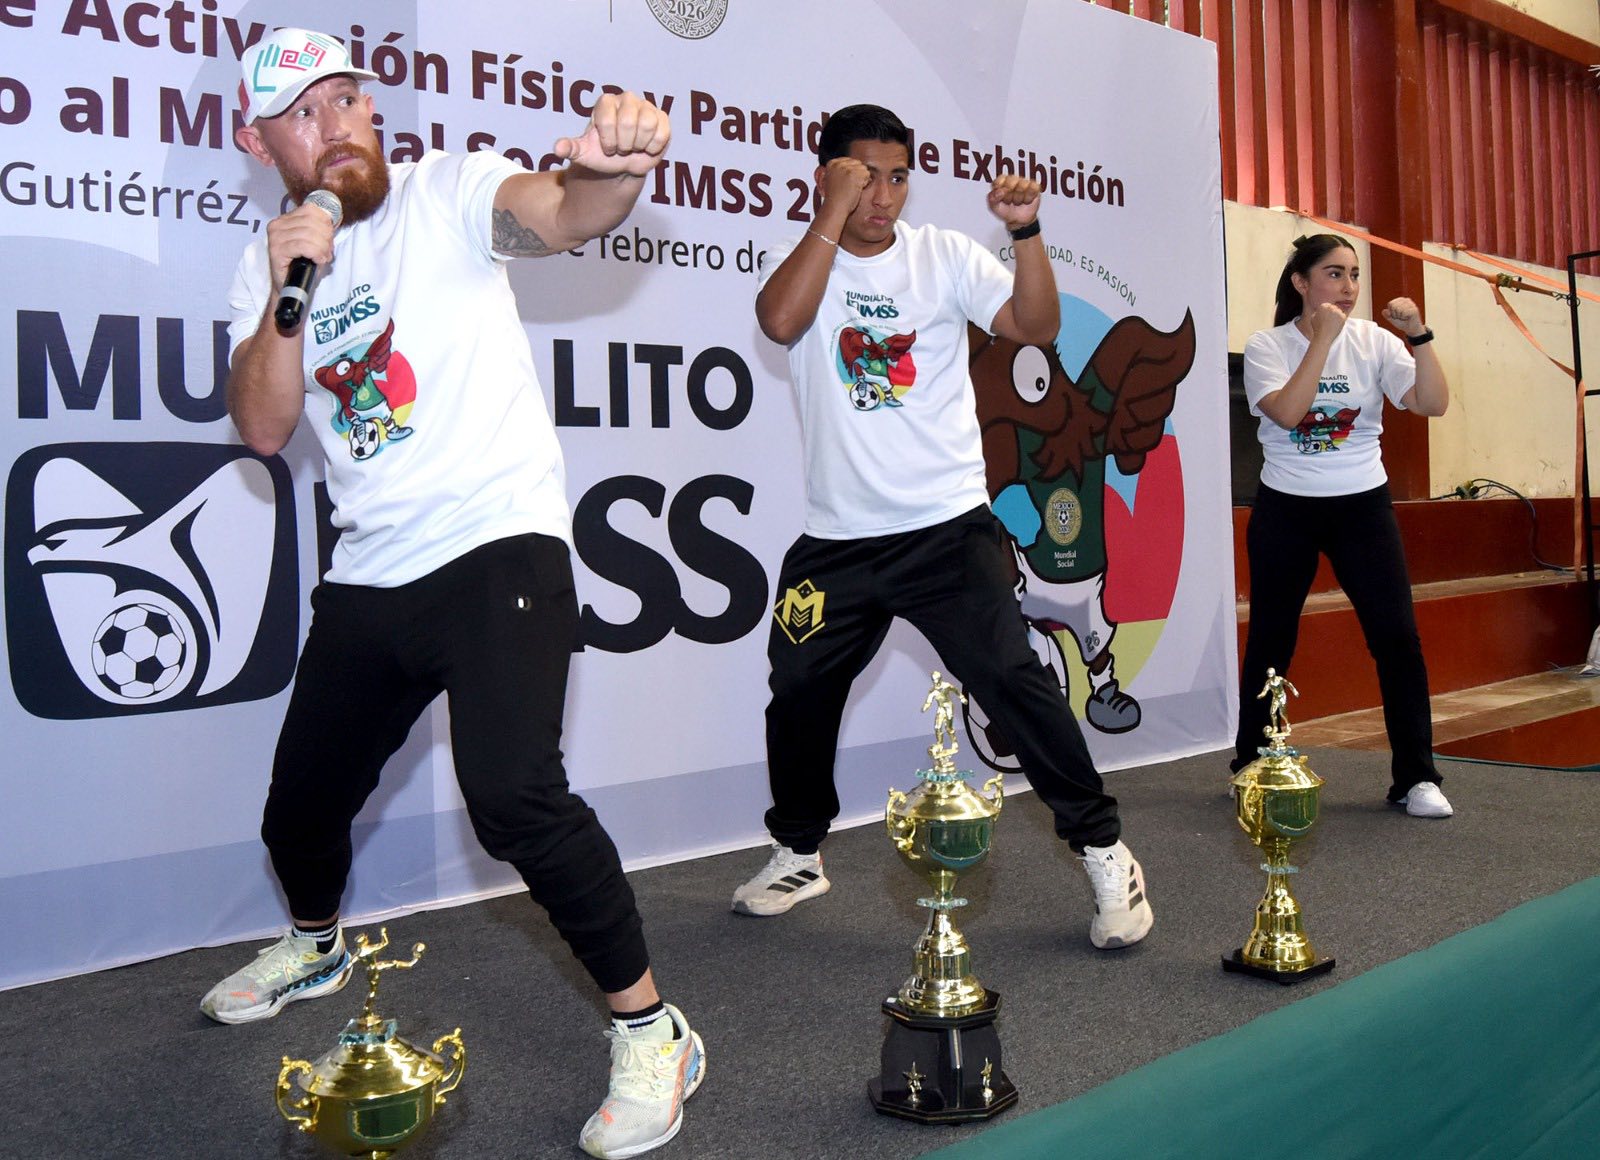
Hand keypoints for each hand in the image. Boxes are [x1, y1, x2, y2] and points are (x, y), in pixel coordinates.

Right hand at [264, 201, 335, 293]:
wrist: (288, 285)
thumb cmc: (302, 264)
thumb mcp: (313, 242)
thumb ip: (319, 229)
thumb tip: (331, 222)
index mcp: (286, 219)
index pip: (312, 210)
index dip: (326, 224)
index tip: (328, 239)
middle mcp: (278, 224)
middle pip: (313, 222)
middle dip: (326, 238)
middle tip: (326, 252)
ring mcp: (276, 237)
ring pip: (310, 234)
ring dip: (322, 248)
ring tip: (322, 257)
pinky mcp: (276, 251)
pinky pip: (304, 246)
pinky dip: (316, 253)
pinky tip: (317, 260)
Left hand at [552, 92, 670, 176]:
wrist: (623, 163)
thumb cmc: (603, 153)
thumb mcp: (584, 153)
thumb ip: (570, 148)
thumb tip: (558, 149)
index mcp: (605, 102)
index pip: (607, 120)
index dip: (608, 141)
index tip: (607, 147)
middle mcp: (627, 99)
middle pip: (628, 122)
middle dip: (623, 144)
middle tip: (621, 148)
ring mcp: (646, 106)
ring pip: (647, 125)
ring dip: (638, 145)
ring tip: (633, 147)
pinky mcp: (662, 118)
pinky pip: (662, 133)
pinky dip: (653, 147)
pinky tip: (646, 147)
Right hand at [819, 157, 870, 216]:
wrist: (835, 208)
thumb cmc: (836, 198)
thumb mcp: (834, 179)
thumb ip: (841, 170)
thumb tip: (856, 164)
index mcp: (832, 163)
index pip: (850, 161)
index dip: (851, 173)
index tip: (844, 183)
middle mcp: (838, 163)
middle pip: (857, 163)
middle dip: (857, 175)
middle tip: (849, 186)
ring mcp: (846, 168)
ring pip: (863, 168)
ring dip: (861, 179)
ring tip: (852, 188)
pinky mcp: (854, 174)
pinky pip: (867, 174)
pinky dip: (864, 183)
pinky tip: (856, 190)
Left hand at [987, 175, 1040, 227]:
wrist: (1018, 221)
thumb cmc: (1005, 211)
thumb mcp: (994, 207)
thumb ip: (992, 198)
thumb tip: (1000, 191)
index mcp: (1001, 181)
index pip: (1000, 179)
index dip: (1000, 189)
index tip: (1000, 198)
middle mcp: (1013, 179)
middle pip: (1011, 181)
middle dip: (1009, 196)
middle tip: (1009, 202)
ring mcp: (1024, 182)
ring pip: (1022, 186)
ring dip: (1018, 199)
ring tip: (1017, 202)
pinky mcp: (1034, 187)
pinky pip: (1032, 189)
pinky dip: (1028, 198)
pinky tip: (1026, 201)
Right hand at [1306, 301, 1347, 344]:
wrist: (1323, 337)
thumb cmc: (1317, 328)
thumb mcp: (1313, 317)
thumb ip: (1318, 311)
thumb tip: (1321, 309)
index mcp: (1322, 306)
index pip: (1328, 305)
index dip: (1327, 312)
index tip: (1326, 317)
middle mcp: (1330, 307)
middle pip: (1334, 307)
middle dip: (1333, 313)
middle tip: (1330, 321)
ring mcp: (1337, 312)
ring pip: (1339, 311)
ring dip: (1337, 316)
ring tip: (1332, 323)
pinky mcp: (1343, 316)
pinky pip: (1343, 316)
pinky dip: (1341, 320)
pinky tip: (1336, 324)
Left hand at [1382, 297, 1426, 336]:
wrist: (1411, 329)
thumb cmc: (1402, 322)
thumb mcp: (1391, 318)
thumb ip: (1387, 314)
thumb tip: (1384, 311)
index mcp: (1401, 300)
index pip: (1390, 304)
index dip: (1391, 312)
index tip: (1397, 315)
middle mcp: (1406, 300)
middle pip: (1394, 306)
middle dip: (1395, 314)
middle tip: (1401, 317)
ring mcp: (1411, 304)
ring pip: (1398, 309)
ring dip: (1400, 316)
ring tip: (1405, 317)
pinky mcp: (1414, 309)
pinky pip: (1404, 312)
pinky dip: (1404, 317)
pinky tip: (1408, 318)